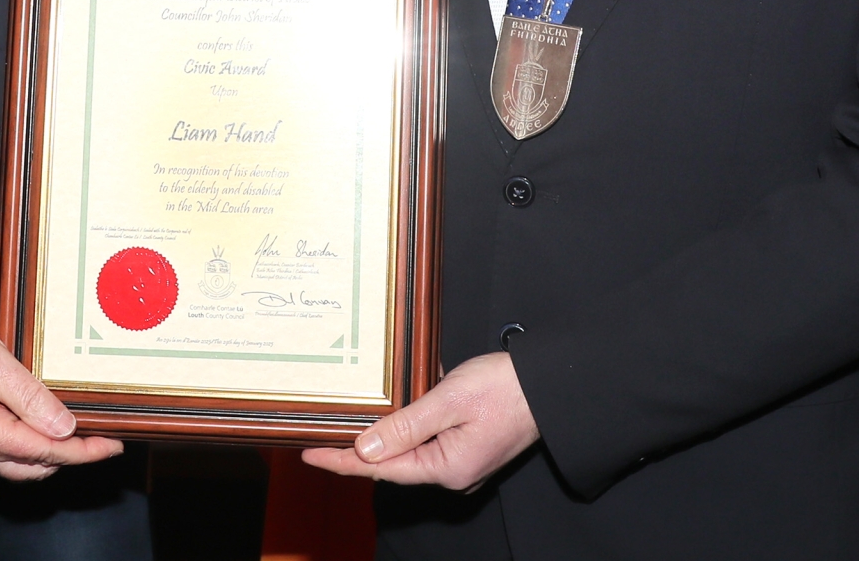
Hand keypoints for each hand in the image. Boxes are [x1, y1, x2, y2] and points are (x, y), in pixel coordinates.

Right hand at [0, 313, 122, 480]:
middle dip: (71, 455)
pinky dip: (27, 448)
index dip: (82, 451)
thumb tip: (63, 426)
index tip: (111, 445)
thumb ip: (27, 394)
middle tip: (101, 436)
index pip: (44, 451)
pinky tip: (41, 428)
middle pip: (35, 466)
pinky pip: (2, 459)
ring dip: (50, 454)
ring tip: (78, 433)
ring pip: (19, 467)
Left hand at [301, 352, 537, 489]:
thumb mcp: (448, 401)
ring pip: (410, 449)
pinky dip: (407, 425)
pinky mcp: (470, 445)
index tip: (309, 453)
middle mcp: (452, 472)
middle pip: (392, 463)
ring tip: (346, 425)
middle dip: (356, 450)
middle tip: (319, 436)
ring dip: (381, 436)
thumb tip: (366, 448)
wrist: (549, 385)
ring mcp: (462, 461)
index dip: (341, 460)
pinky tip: (391, 411)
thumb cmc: (503, 389)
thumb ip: (405, 425)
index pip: (380, 468)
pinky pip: (428, 439)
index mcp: (446, 467)